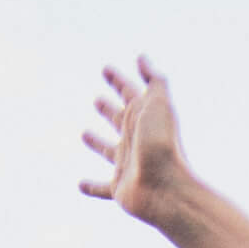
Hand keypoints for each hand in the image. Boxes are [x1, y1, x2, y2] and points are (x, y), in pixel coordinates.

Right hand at [79, 56, 192, 223]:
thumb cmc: (163, 145)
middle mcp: (135, 141)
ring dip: (97, 143)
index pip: (128, 94)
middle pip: (119, 121)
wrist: (168, 189)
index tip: (106, 69)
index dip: (118, 81)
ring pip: (109, 151)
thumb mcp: (159, 105)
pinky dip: (91, 187)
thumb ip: (154, 81)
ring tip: (85, 134)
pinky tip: (80, 185)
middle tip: (97, 100)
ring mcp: (127, 164)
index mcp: (142, 120)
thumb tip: (142, 57)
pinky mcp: (120, 188)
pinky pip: (102, 188)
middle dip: (109, 109)